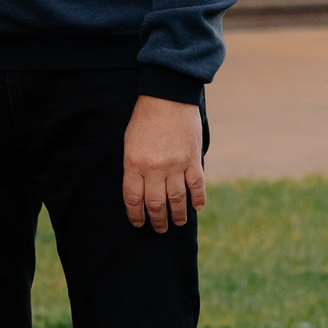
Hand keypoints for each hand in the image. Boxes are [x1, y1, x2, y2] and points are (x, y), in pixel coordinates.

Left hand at [123, 96, 205, 231]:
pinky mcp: (192, 160)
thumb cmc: (144, 120)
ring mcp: (175, 165)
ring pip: (177, 199)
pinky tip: (197, 208)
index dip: (136, 215)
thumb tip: (140, 189)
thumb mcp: (129, 143)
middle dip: (157, 220)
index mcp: (134, 164)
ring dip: (177, 215)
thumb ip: (134, 167)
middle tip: (159, 229)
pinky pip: (196, 186)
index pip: (133, 198)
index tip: (138, 223)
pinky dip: (198, 199)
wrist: (167, 98)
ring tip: (178, 223)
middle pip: (156, 203)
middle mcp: (154, 169)